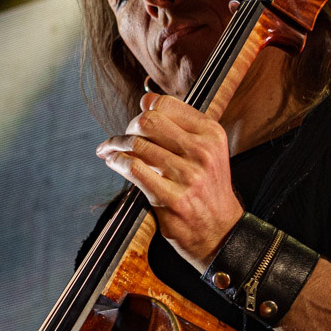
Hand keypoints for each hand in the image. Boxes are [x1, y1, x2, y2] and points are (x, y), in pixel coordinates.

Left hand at [96, 93, 244, 267]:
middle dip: (129, 128)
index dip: (145, 110)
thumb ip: (178, 125)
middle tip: (121, 139)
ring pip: (137, 145)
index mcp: (210, 133)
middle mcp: (202, 151)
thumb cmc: (207, 189)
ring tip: (109, 151)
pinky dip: (117, 163)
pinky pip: (133, 169)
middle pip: (149, 122)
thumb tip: (145, 99)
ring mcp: (188, 176)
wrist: (221, 231)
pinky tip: (113, 163)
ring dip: (115, 146)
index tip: (136, 121)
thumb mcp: (205, 151)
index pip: (166, 105)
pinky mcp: (172, 198)